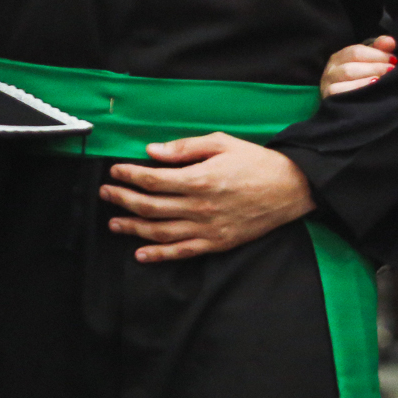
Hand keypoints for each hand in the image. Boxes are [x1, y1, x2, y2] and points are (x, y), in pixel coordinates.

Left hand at [99, 133, 315, 262]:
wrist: (291, 188)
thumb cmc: (257, 162)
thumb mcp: (223, 143)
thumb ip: (185, 147)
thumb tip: (152, 151)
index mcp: (200, 178)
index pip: (153, 179)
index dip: (129, 175)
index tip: (115, 171)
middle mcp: (200, 206)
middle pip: (150, 206)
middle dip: (122, 199)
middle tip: (106, 192)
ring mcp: (207, 228)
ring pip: (159, 231)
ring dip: (132, 227)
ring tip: (114, 222)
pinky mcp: (217, 242)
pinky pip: (181, 252)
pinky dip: (158, 255)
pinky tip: (141, 252)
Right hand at [320, 34, 396, 97]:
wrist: (349, 106)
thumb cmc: (362, 78)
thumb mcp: (369, 60)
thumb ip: (380, 48)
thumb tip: (390, 41)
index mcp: (339, 58)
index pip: (356, 52)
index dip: (377, 55)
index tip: (394, 60)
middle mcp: (331, 71)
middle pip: (350, 67)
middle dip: (374, 68)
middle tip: (391, 71)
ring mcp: (328, 87)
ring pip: (345, 79)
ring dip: (366, 80)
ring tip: (381, 81)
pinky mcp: (330, 101)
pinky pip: (339, 94)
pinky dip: (356, 91)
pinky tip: (370, 93)